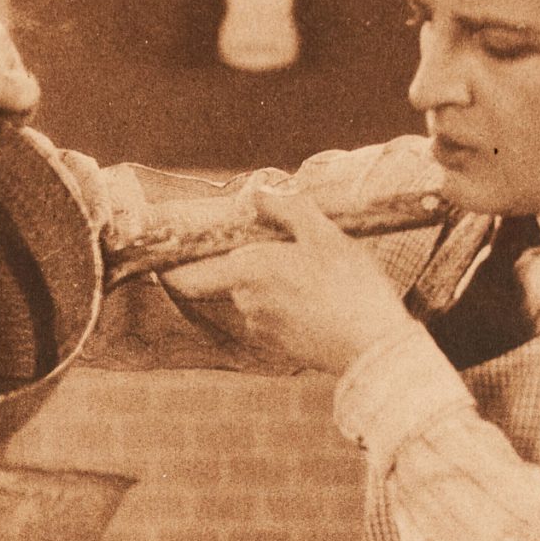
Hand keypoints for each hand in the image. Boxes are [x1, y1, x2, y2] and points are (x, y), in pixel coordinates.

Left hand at [156, 190, 420, 375]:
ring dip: (274, 286)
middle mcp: (245, 303)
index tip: (165, 260)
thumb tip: (257, 192)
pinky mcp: (279, 347)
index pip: (187, 277)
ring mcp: (261, 329)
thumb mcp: (325, 235)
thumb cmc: (351, 286)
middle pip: (230, 279)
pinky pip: (273, 318)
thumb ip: (288, 210)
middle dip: (251, 265)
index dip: (170, 270)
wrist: (374, 347)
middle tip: (291, 252)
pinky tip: (322, 302)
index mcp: (248, 271)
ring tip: (317, 278)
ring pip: (254, 298)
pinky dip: (289, 308)